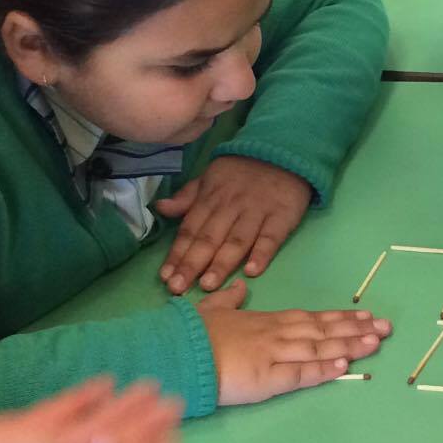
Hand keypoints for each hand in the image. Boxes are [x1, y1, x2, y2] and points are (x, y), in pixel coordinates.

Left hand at [156, 156, 312, 293]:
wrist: (282, 153)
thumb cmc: (241, 172)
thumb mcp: (209, 177)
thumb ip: (187, 197)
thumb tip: (160, 208)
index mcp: (210, 199)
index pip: (190, 230)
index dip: (177, 254)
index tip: (166, 277)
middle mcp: (230, 207)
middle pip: (209, 239)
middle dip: (192, 264)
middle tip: (178, 288)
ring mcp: (256, 213)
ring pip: (236, 241)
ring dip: (221, 263)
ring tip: (207, 285)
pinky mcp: (281, 217)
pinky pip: (271, 238)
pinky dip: (262, 254)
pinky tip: (252, 271)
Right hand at [197, 278, 391, 404]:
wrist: (175, 351)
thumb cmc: (191, 334)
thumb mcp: (211, 309)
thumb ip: (229, 300)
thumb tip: (240, 287)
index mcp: (265, 321)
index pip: (310, 318)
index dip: (339, 318)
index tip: (365, 316)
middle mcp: (275, 334)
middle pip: (323, 330)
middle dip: (356, 329)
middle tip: (386, 328)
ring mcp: (272, 355)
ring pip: (318, 348)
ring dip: (349, 345)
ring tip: (376, 343)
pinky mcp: (266, 378)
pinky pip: (300, 373)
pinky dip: (323, 369)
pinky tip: (344, 367)